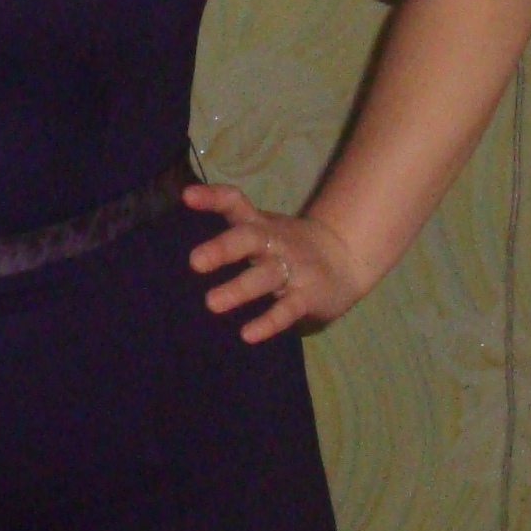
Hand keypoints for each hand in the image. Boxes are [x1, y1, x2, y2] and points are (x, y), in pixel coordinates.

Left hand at [182, 180, 367, 342]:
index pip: (236, 203)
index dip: (213, 198)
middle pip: (250, 238)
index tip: (187, 196)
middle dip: (224, 248)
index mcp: (260, 225)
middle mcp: (275, 243)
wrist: (345, 259)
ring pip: (265, 277)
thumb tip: (185, 241)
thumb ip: (231, 231)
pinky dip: (268, 322)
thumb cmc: (288, 246)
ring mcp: (293, 269)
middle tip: (195, 262)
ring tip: (212, 303)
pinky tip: (248, 334)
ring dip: (239, 289)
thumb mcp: (263, 230)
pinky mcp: (307, 297)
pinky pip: (286, 310)